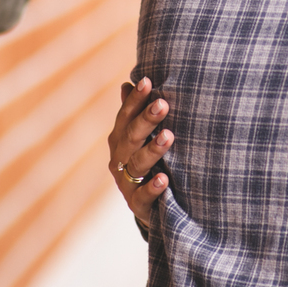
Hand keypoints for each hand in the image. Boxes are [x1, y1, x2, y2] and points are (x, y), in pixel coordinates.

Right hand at [107, 77, 173, 226]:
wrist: (149, 205)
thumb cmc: (148, 161)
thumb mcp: (141, 137)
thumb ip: (135, 113)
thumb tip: (128, 83)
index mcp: (120, 138)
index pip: (127, 115)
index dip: (136, 99)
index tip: (148, 81)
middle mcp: (119, 159)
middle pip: (131, 136)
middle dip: (146, 119)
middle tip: (163, 104)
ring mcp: (126, 182)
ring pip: (137, 164)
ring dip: (153, 149)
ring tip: (168, 136)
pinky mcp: (137, 205)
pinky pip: (143, 196)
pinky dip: (152, 188)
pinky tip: (164, 179)